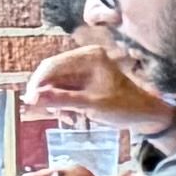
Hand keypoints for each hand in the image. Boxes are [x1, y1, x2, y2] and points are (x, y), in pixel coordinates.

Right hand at [22, 36, 169, 131]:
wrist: (145, 115)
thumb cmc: (125, 107)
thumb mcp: (91, 105)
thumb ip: (61, 100)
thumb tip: (31, 99)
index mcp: (89, 56)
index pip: (52, 66)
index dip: (38, 84)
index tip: (30, 102)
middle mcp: (84, 59)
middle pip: (51, 76)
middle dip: (48, 96)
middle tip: (53, 114)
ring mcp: (83, 70)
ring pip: (54, 86)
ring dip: (56, 104)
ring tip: (69, 118)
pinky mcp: (83, 82)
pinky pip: (62, 92)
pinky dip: (63, 105)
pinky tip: (73, 117)